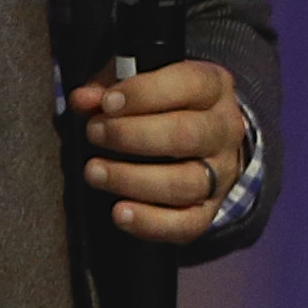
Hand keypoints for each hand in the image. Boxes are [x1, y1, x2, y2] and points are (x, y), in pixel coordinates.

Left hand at [71, 58, 248, 243]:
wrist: (205, 141)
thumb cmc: (164, 104)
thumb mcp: (140, 83)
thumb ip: (109, 87)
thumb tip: (83, 100)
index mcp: (213, 88)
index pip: (191, 85)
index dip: (146, 93)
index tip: (107, 103)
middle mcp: (224, 130)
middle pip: (188, 134)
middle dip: (133, 135)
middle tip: (94, 133)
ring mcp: (221, 173)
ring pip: (185, 183)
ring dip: (133, 179)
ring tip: (94, 172)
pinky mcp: (210, 208)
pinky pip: (188, 223)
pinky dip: (151, 222)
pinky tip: (119, 212)